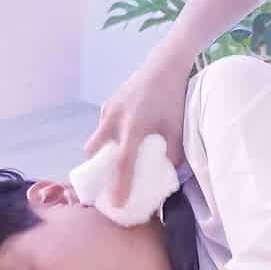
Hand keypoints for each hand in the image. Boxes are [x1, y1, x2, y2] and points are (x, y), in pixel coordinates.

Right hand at [84, 44, 192, 206]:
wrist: (164, 66)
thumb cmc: (172, 97)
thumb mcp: (176, 127)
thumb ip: (173, 153)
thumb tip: (169, 172)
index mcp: (134, 128)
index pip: (122, 164)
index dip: (118, 186)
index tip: (115, 204)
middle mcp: (115, 120)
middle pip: (94, 151)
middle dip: (97, 167)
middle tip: (107, 179)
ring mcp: (109, 109)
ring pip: (96, 137)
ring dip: (102, 150)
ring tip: (116, 157)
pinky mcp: (110, 101)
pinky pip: (103, 124)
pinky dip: (108, 133)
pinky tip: (124, 134)